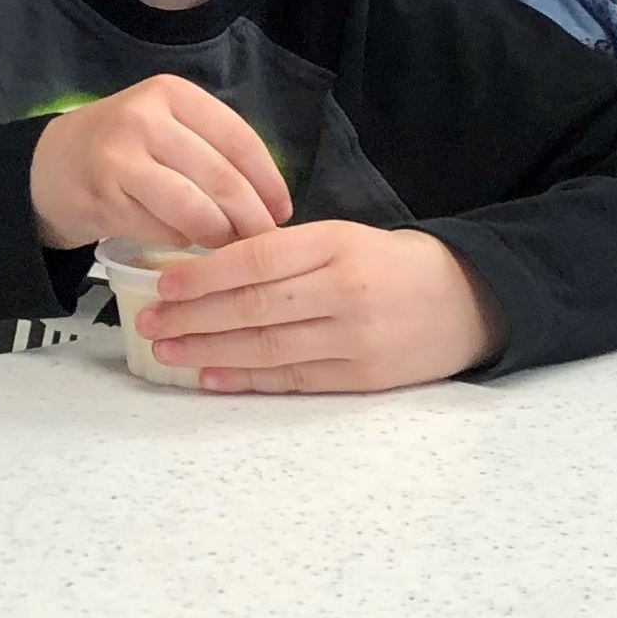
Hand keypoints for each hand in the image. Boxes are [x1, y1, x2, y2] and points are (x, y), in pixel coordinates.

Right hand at [29, 75, 291, 251]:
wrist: (50, 165)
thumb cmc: (126, 147)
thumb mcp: (168, 126)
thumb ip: (213, 150)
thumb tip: (271, 200)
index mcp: (173, 94)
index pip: (238, 138)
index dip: (267, 179)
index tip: (283, 210)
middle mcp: (146, 119)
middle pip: (219, 175)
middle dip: (249, 215)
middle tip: (263, 240)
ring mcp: (120, 158)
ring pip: (193, 207)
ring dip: (219, 235)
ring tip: (229, 248)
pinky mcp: (103, 198)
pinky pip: (161, 229)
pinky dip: (182, 242)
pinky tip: (188, 245)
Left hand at [135, 223, 500, 392]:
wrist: (470, 299)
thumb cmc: (397, 263)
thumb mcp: (348, 237)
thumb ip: (290, 253)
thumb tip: (215, 268)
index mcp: (338, 244)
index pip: (256, 259)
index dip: (203, 275)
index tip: (163, 284)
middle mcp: (343, 291)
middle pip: (252, 307)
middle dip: (192, 317)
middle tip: (146, 323)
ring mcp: (352, 339)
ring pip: (265, 347)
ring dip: (208, 350)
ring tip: (166, 351)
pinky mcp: (361, 378)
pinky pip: (290, 380)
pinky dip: (245, 379)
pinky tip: (210, 375)